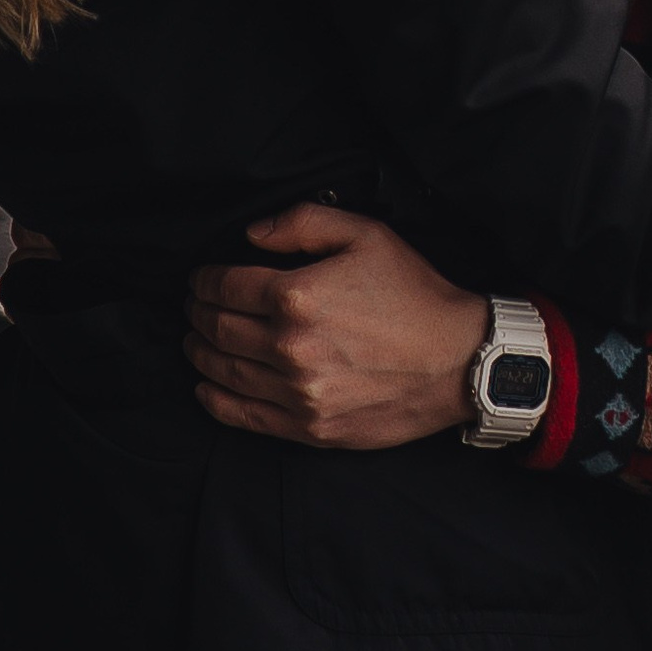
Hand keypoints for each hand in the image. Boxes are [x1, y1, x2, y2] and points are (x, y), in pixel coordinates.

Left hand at [185, 203, 490, 448]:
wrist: (457, 361)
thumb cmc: (413, 294)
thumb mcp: (365, 234)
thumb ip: (301, 223)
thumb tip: (251, 235)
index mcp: (298, 296)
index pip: (227, 286)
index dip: (205, 280)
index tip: (201, 278)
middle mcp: (289, 348)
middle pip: (219, 329)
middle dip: (198, 313)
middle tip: (194, 305)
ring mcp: (298, 394)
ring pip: (225, 373)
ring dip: (200, 353)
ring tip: (195, 340)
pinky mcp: (310, 427)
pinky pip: (246, 417)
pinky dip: (217, 401)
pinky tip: (206, 388)